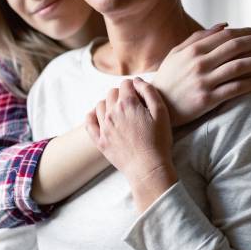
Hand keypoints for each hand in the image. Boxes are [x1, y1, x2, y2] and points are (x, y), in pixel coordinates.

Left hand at [85, 78, 177, 210]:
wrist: (148, 168)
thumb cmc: (159, 141)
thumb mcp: (161, 112)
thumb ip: (149, 92)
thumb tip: (137, 81)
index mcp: (128, 104)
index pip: (125, 84)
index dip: (134, 86)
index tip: (139, 94)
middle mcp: (112, 113)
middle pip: (112, 92)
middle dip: (121, 93)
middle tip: (132, 103)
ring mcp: (104, 127)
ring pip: (100, 105)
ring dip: (109, 103)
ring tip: (119, 110)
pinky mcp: (100, 141)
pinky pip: (89, 122)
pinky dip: (92, 116)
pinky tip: (100, 117)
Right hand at [151, 24, 250, 125]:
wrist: (156, 105)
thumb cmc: (168, 78)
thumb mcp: (177, 53)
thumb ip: (199, 37)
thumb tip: (224, 25)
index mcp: (193, 50)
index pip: (226, 35)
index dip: (246, 32)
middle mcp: (200, 63)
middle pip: (235, 47)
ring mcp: (204, 81)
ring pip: (239, 67)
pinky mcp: (207, 99)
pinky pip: (236, 88)